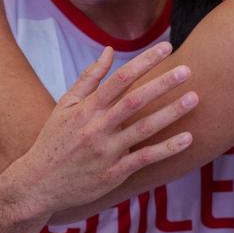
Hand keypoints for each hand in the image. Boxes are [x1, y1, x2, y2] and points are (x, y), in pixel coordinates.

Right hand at [12, 41, 197, 215]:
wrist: (39, 184)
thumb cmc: (54, 140)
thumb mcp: (65, 106)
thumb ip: (89, 78)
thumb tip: (109, 50)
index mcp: (87, 108)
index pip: (120, 79)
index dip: (144, 62)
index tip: (166, 48)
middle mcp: (97, 128)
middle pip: (135, 101)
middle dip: (162, 84)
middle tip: (187, 70)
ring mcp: (106, 151)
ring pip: (144, 129)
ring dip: (171, 113)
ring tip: (194, 98)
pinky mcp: (113, 173)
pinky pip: (145, 159)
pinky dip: (167, 149)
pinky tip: (188, 138)